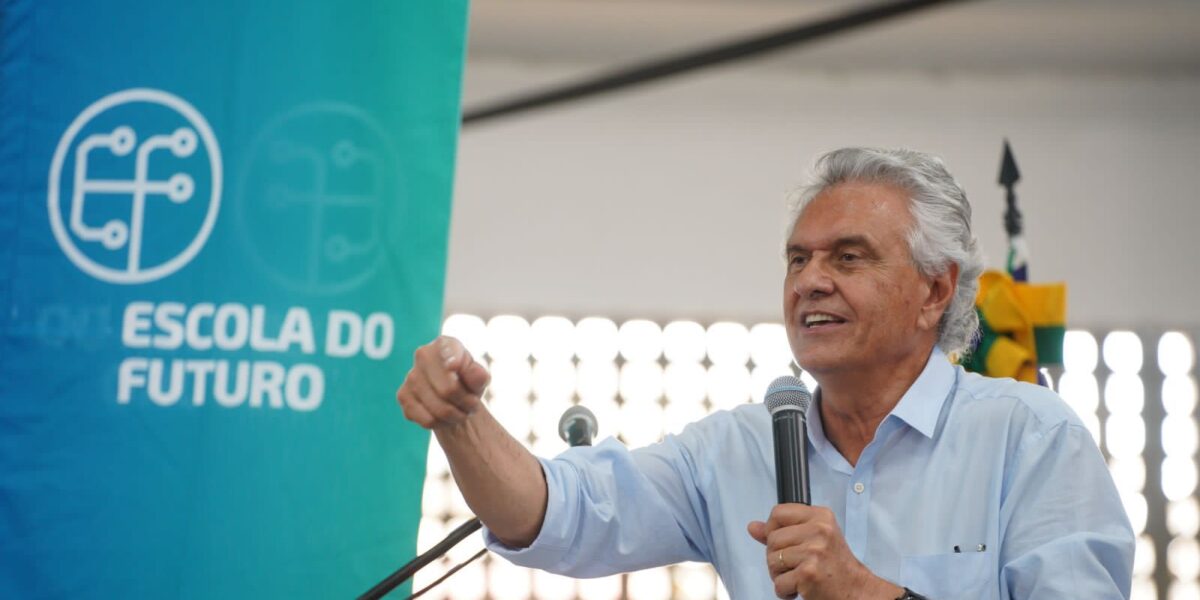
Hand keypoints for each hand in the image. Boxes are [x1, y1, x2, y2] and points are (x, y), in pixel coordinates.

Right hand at [397, 336, 490, 428]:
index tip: (454, 367)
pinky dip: (441, 423)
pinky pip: (427, 419)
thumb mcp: (480, 379)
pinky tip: (444, 417)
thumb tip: (465, 370)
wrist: (452, 398)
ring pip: (439, 409)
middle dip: (467, 404)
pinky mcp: (403, 396)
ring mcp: (410, 376)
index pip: (448, 351)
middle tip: (473, 405)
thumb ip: (477, 375)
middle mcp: (423, 355)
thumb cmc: (467, 383)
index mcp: (444, 344)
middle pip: (449, 390)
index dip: (452, 359)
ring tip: (461, 411)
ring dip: (456, 416)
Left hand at [748, 504, 902, 599]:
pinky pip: (778, 583)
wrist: (856, 590)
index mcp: (820, 516)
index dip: (773, 530)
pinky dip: (785, 591)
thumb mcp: (814, 539)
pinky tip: (801, 588)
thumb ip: (783, 531)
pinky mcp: (808, 573)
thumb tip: (752, 527)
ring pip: (772, 561)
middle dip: (777, 557)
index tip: (785, 543)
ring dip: (780, 575)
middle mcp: (819, 530)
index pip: (778, 513)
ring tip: (799, 576)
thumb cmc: (834, 565)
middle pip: (772, 539)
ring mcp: (814, 551)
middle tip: (796, 565)